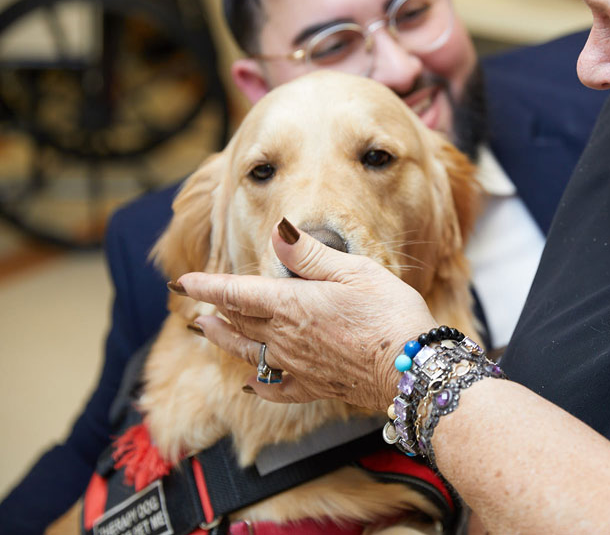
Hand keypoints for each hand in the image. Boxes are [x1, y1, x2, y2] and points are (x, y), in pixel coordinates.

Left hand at [176, 219, 436, 410]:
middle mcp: (285, 338)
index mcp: (291, 305)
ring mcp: (297, 366)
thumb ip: (311, 255)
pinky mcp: (314, 387)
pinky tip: (250, 384)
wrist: (411, 370)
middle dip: (215, 309)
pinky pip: (275, 389)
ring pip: (249, 353)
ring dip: (225, 340)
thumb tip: (277, 234)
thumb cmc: (389, 315)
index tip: (184, 280)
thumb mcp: (355, 271)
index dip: (208, 285)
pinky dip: (257, 385)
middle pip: (239, 322)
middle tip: (196, 303)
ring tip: (207, 332)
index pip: (237, 292)